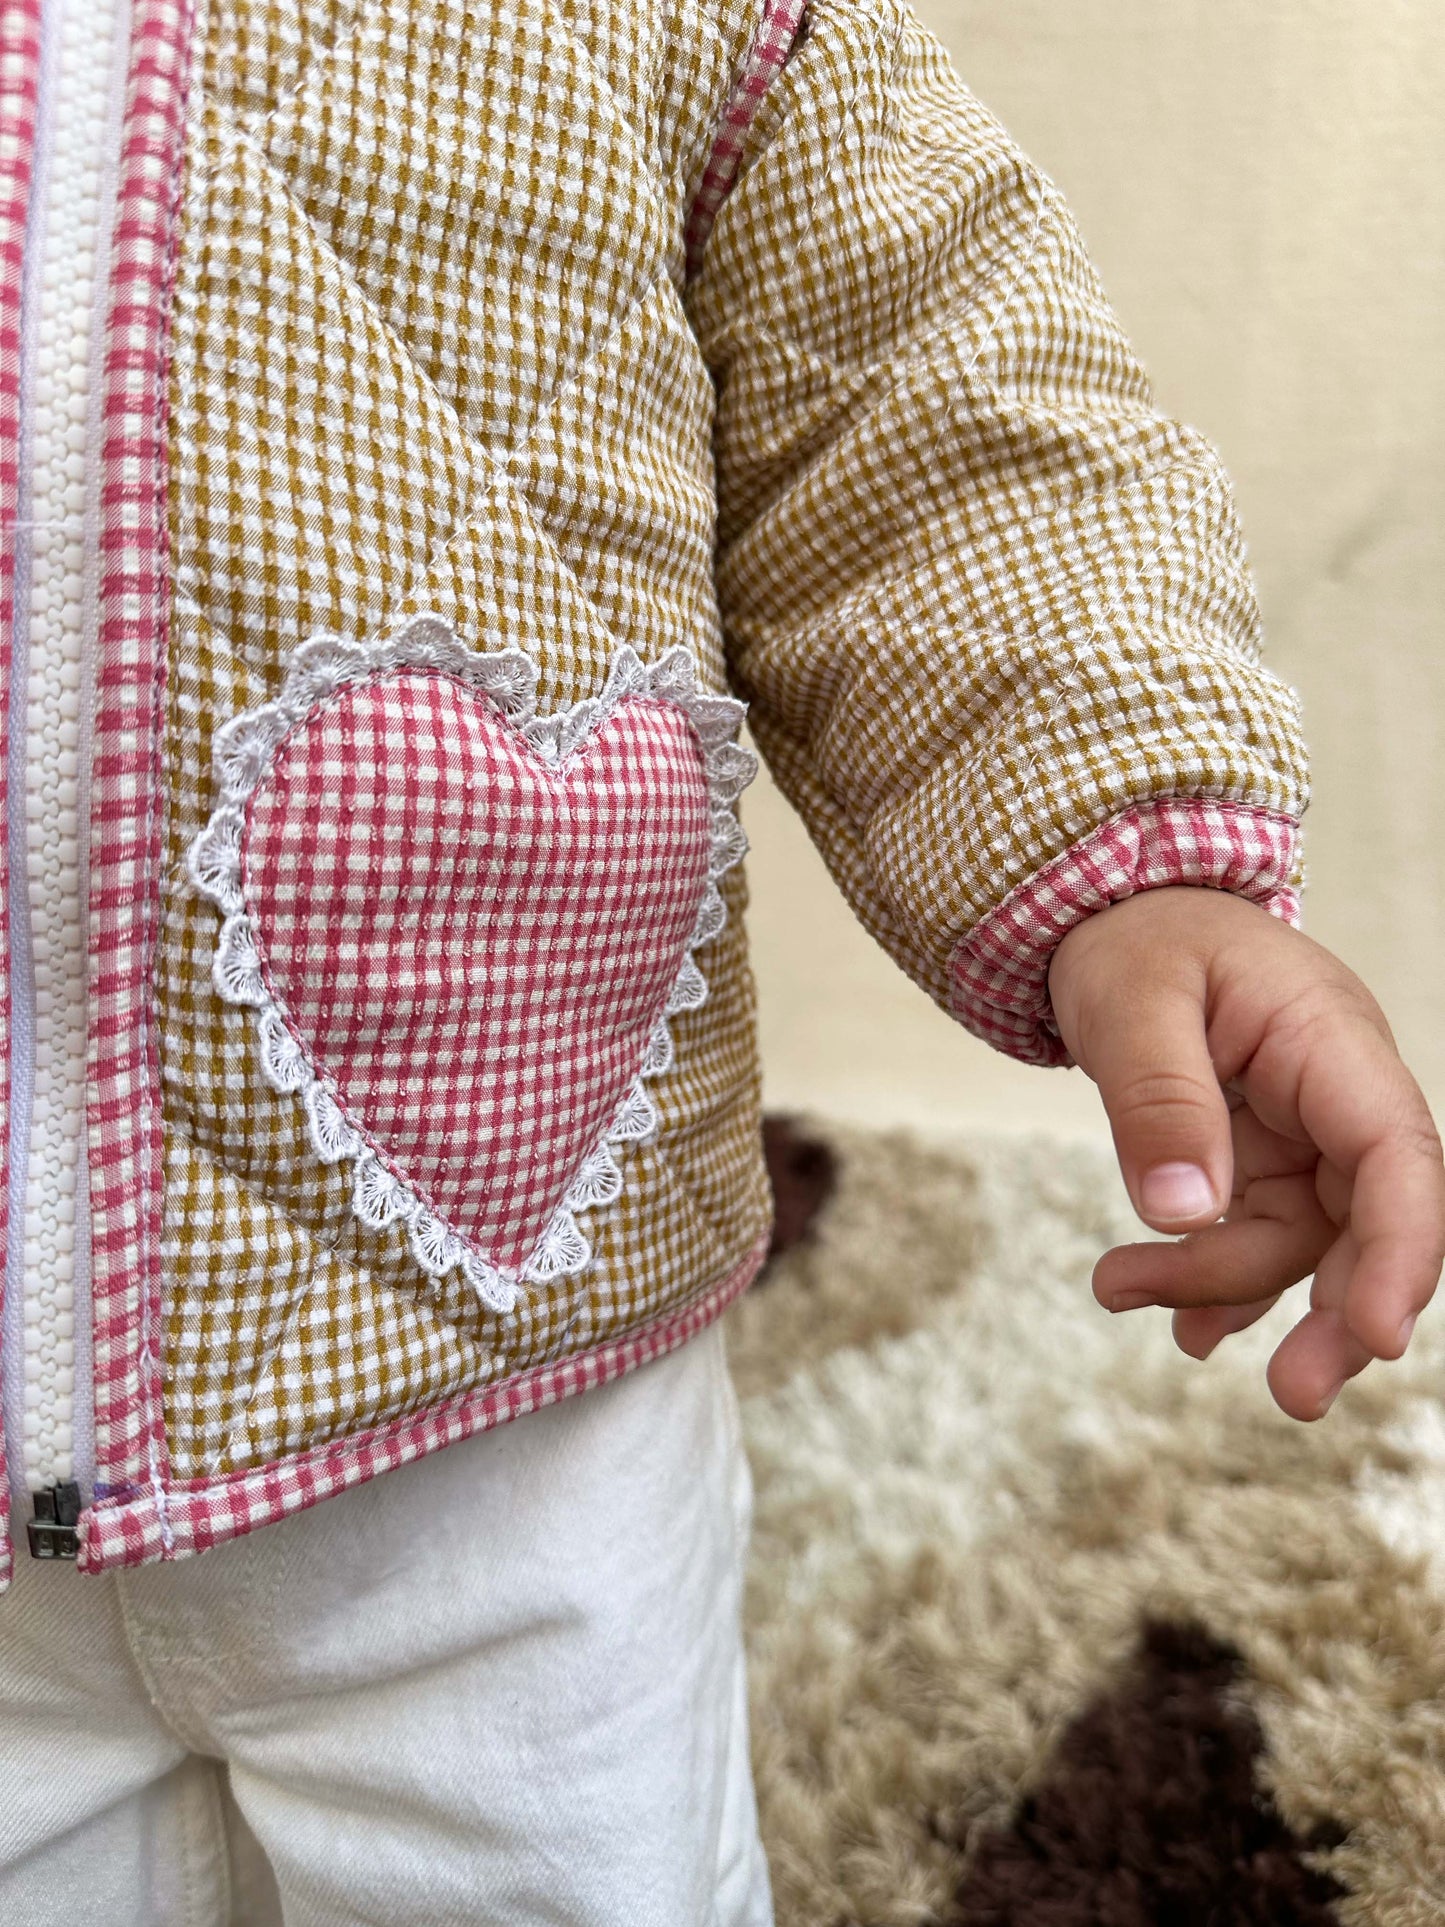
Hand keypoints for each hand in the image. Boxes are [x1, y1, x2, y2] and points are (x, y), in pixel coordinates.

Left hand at [1047, 886, 1444, 1419]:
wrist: (1109, 917)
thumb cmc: (1131, 941)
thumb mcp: (1128, 1003)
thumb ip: (1157, 1101)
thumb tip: (1184, 1212)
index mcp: (1327, 1036)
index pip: (1397, 1151)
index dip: (1403, 1248)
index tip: (1379, 1335)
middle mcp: (1335, 1090)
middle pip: (1370, 1218)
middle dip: (1338, 1312)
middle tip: (1293, 1396)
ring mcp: (1303, 1129)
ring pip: (1301, 1240)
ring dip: (1221, 1284)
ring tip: (1113, 1289)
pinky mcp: (1262, 1157)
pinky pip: (1261, 1236)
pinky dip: (1217, 1283)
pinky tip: (1170, 1317)